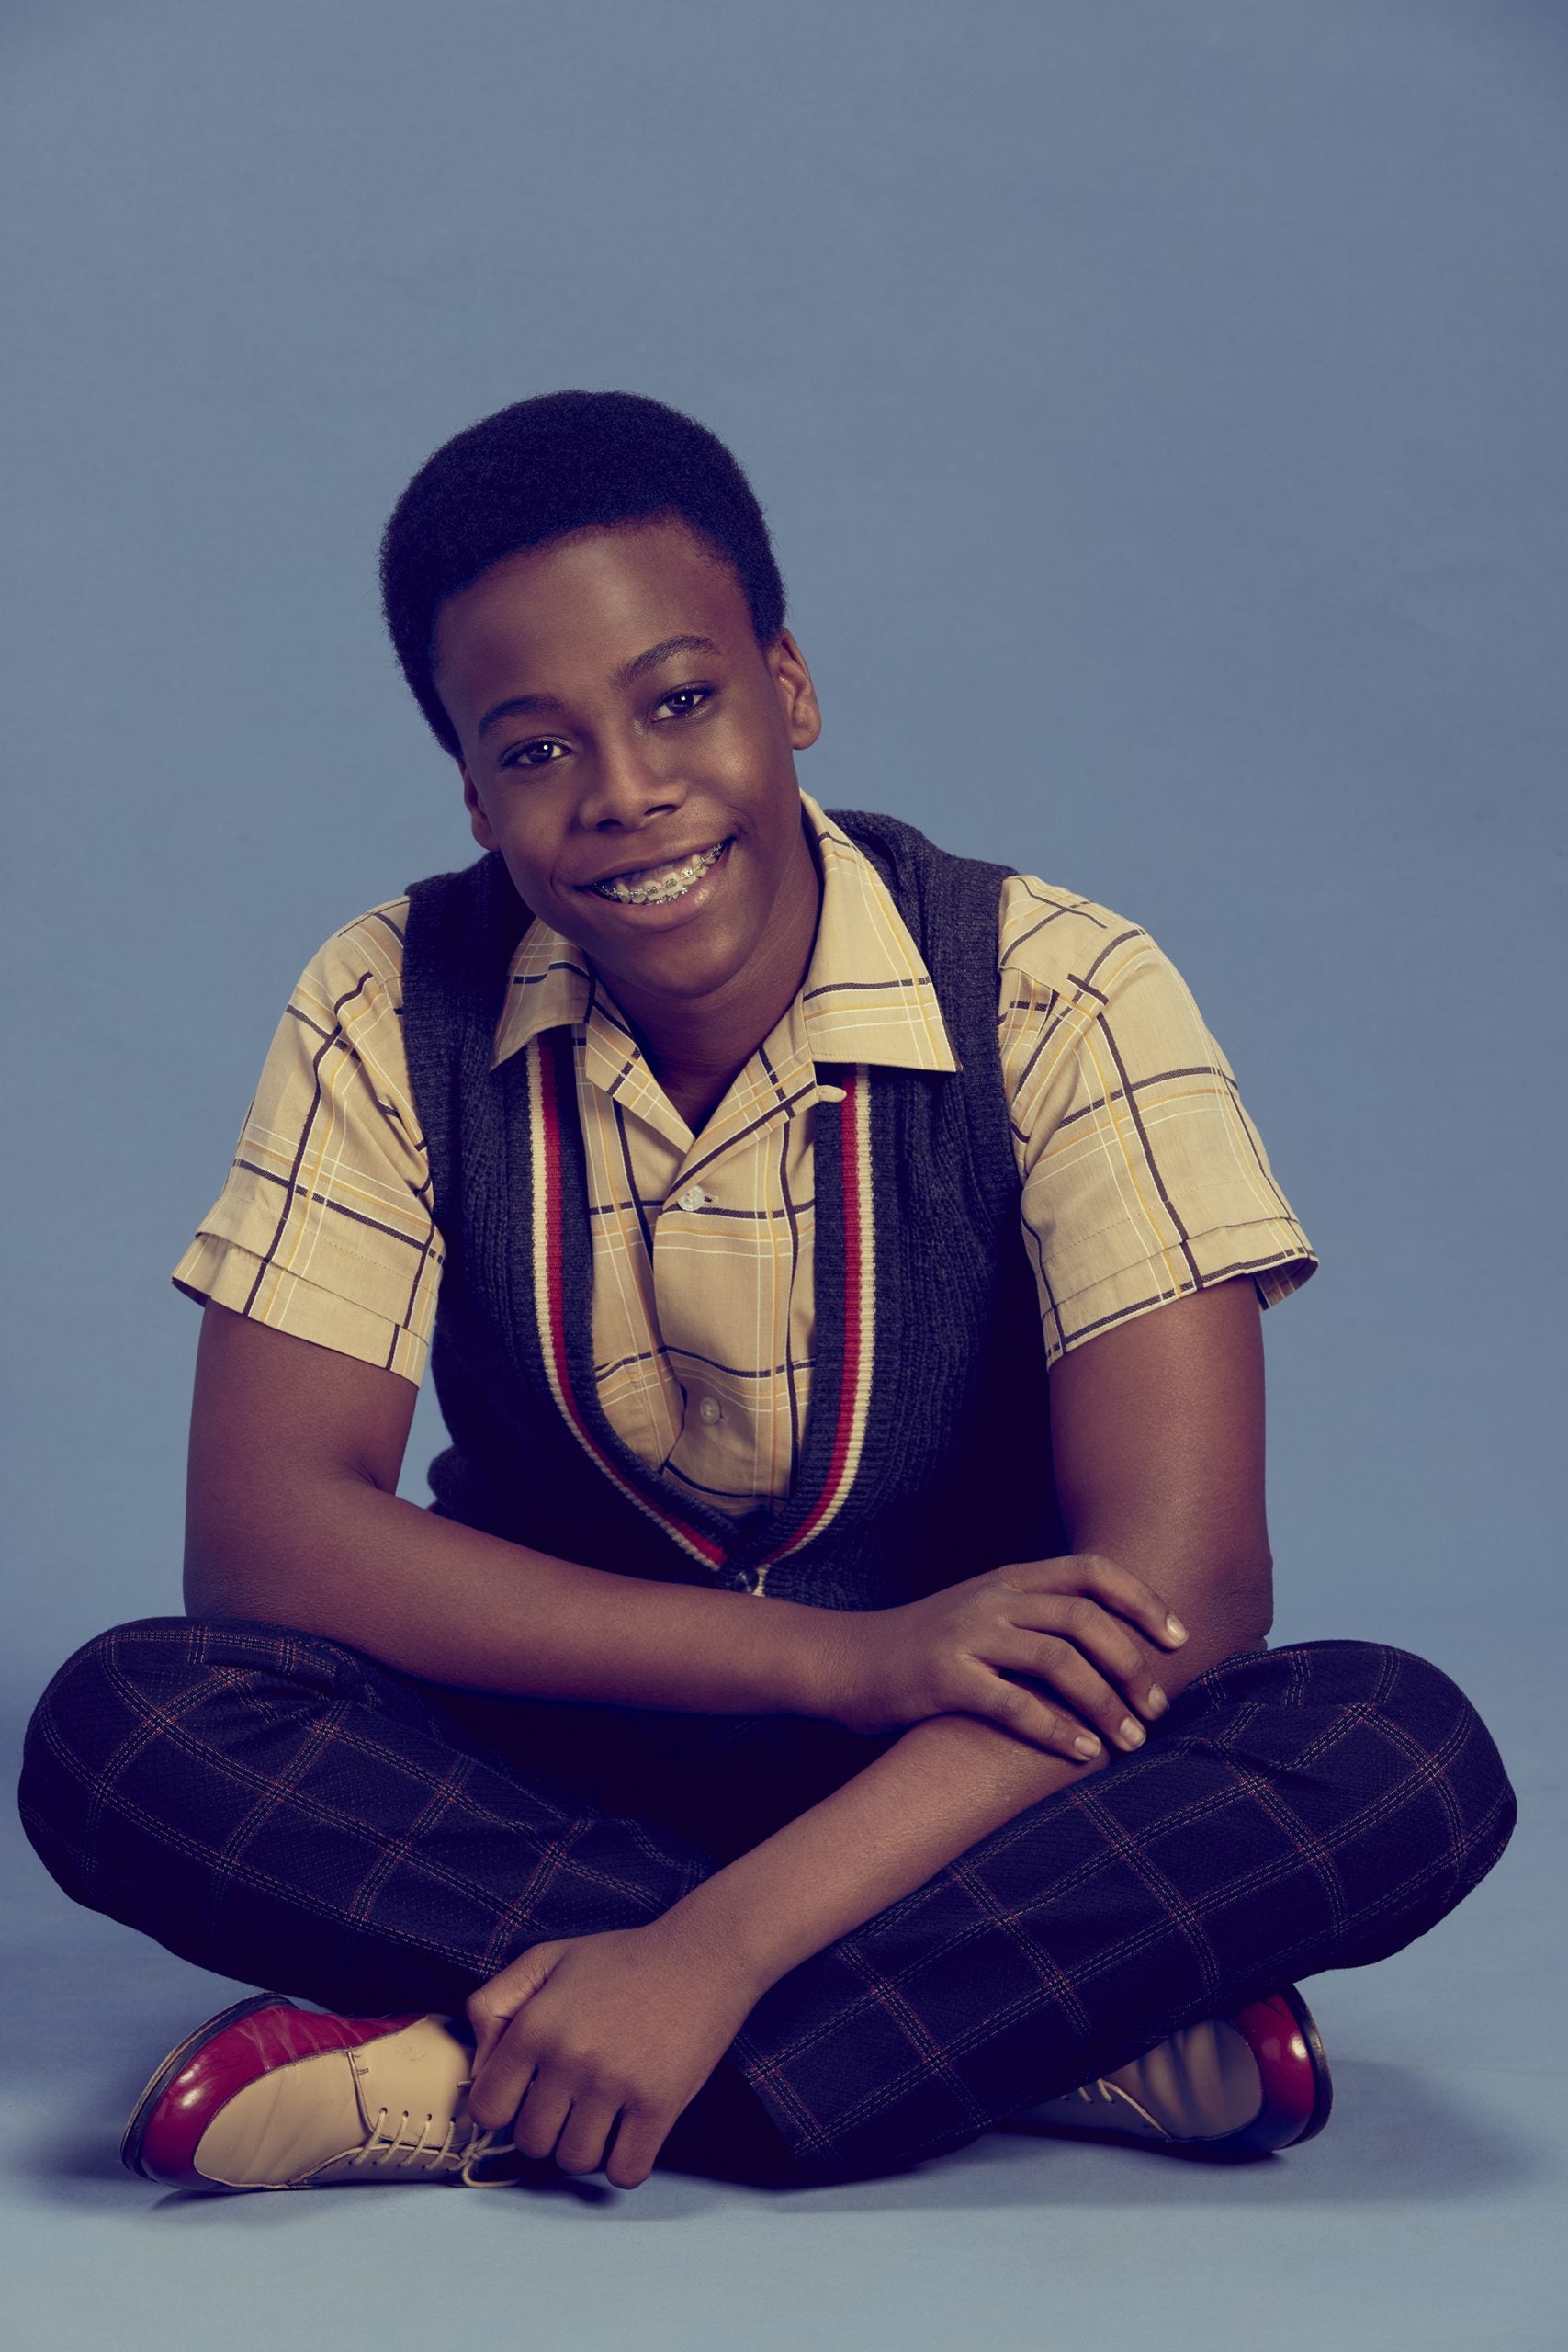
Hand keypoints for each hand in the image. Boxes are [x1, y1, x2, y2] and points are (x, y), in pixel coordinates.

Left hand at [465, 1919, 760, 2188]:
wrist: (703, 1954)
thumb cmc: (622, 1959)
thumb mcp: (547, 1959)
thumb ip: (495, 2002)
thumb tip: (480, 2062)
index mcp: (535, 2026)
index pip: (487, 2109)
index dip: (502, 2108)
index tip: (525, 2097)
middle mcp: (569, 2059)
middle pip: (531, 2142)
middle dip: (545, 2129)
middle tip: (569, 2103)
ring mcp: (615, 2085)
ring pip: (575, 2161)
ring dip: (584, 2148)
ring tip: (600, 2117)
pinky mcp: (659, 2104)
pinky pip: (625, 2171)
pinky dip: (623, 2165)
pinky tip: (629, 2136)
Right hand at [826, 1552, 1188, 1759]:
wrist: (844, 1661)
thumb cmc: (924, 1647)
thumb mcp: (982, 1614)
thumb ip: (1036, 1618)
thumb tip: (1115, 1649)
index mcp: (1008, 1578)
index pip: (1092, 1570)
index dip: (1143, 1599)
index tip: (1178, 1638)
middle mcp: (992, 1598)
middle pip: (1084, 1617)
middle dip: (1133, 1664)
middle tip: (1157, 1706)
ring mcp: (965, 1634)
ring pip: (1057, 1659)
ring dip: (1104, 1703)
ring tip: (1130, 1740)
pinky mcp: (942, 1677)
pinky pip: (1012, 1703)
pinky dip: (1055, 1730)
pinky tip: (1080, 1752)